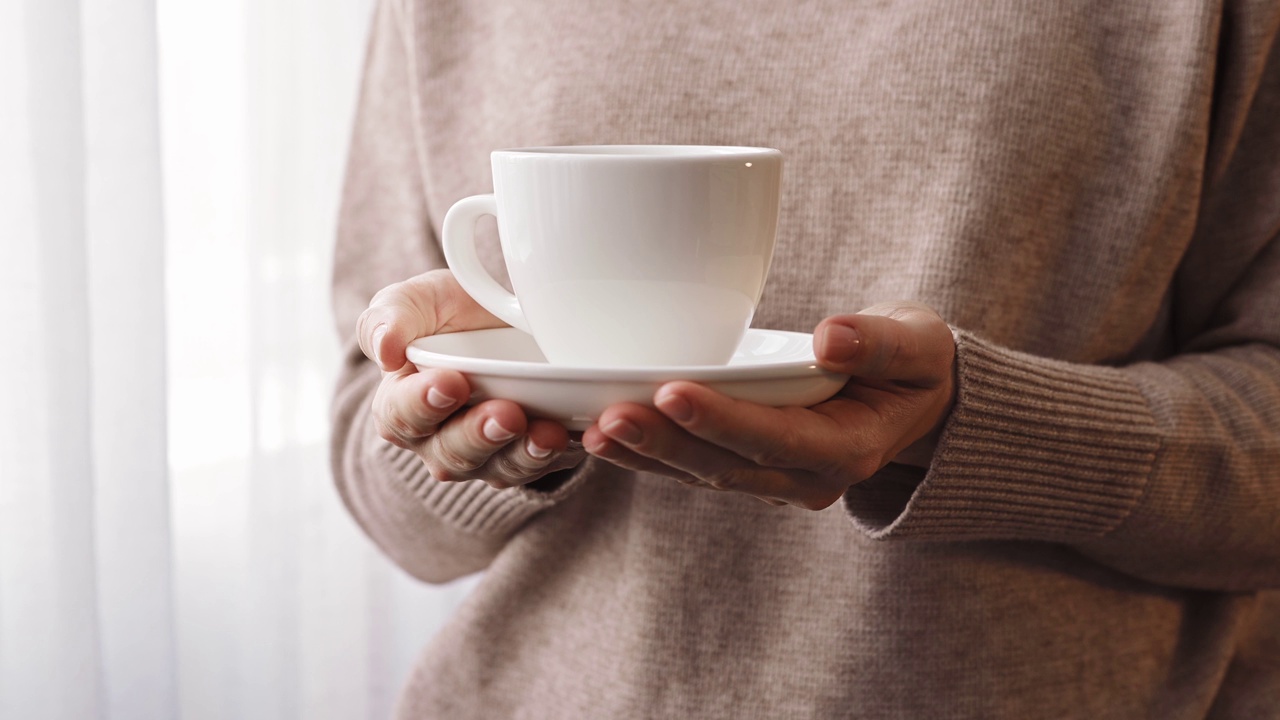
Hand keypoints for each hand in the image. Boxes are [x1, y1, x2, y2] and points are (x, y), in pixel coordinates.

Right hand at [358, 269, 583, 488]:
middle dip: (480, 435)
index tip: (451, 383)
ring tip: (548, 434)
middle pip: (452, 453)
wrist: (502, 318)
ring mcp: (485, 454)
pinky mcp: (526, 456)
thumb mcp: (417, 300)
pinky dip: (559, 457)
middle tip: (506, 414)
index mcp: (401, 404)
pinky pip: (541, 468)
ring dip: (523, 454)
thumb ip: (391, 317)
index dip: (423, 405)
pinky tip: (576, 438)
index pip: (401, 415)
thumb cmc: (448, 312)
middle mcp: (439, 440)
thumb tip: (384, 348)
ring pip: (499, 469)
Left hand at [581, 302, 955, 509]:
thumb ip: (881, 343)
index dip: (722, 419)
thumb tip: (833, 336)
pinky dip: (648, 454)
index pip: (776, 439)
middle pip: (725, 465)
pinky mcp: (748, 468)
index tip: (672, 390)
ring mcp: (774, 481)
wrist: (915, 400)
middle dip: (664, 442)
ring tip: (591, 429)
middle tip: (608, 416)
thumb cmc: (915, 364)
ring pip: (700, 473)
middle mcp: (806, 479)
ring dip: (645, 454)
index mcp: (849, 450)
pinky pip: (692, 466)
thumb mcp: (920, 345)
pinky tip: (600, 434)